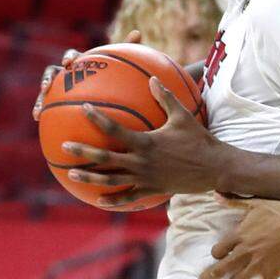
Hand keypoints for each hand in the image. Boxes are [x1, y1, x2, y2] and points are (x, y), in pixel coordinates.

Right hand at [32, 30, 140, 120]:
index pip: (72, 56)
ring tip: (39, 111)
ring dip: (40, 99)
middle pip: (52, 72)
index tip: (68, 64)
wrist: (108, 94)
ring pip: (45, 92)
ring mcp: (60, 89)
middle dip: (47, 78)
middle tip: (47, 86)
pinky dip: (43, 112)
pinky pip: (49, 108)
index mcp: (80, 63)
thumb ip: (128, 50)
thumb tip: (137, 32)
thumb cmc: (116, 77)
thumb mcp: (123, 67)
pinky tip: (40, 121)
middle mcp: (67, 74)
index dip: (68, 58)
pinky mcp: (57, 102)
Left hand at [61, 77, 227, 206]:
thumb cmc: (199, 140)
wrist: (215, 168)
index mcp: (146, 142)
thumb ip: (166, 97)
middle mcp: (141, 161)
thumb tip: (152, 78)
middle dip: (83, 152)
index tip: (83, 109)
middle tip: (64, 146)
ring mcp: (145, 178)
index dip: (98, 119)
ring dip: (90, 178)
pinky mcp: (152, 190)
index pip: (115, 130)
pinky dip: (113, 199)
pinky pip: (129, 196)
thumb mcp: (183, 116)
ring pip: (112, 180)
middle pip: (106, 158)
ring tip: (72, 174)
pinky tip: (99, 200)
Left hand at [198, 197, 279, 278]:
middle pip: (222, 268)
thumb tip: (216, 195)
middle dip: (210, 277)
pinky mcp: (271, 273)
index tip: (217, 256)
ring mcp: (257, 265)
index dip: (216, 253)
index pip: (219, 249)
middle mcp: (245, 253)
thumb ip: (234, 202)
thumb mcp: (256, 203)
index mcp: (240, 236)